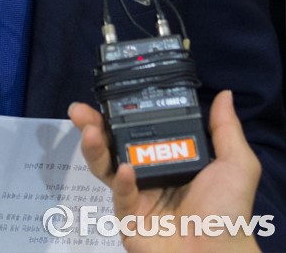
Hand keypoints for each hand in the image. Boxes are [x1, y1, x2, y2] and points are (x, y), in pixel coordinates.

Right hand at [69, 92, 261, 251]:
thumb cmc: (228, 212)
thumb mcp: (236, 165)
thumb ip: (226, 129)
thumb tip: (224, 93)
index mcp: (167, 160)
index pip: (138, 130)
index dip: (122, 113)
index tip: (110, 93)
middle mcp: (147, 175)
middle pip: (113, 145)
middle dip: (93, 126)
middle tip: (79, 110)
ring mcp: (135, 198)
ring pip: (106, 169)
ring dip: (95, 149)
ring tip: (89, 130)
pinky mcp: (129, 221)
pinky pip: (120, 198)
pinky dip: (121, 183)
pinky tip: (125, 170)